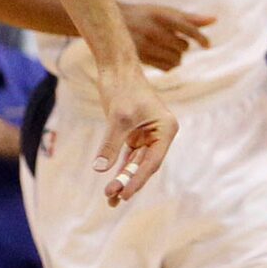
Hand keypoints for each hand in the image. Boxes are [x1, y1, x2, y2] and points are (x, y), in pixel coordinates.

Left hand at [89, 62, 177, 206]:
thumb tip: (100, 168)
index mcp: (166, 129)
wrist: (117, 68)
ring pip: (135, 163)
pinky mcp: (135, 134)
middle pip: (144, 165)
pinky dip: (119, 168)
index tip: (123, 193)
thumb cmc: (122, 88)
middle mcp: (160, 134)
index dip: (137, 179)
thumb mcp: (117, 118)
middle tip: (113, 198)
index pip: (152, 161)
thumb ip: (110, 144)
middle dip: (128, 182)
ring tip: (110, 199)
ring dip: (123, 179)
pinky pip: (128, 156)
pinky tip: (111, 184)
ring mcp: (148, 135)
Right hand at [122, 2, 213, 71]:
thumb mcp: (164, 12)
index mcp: (161, 15)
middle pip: (182, 46)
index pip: (187, 28)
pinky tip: (164, 59)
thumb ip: (189, 18)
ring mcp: (145, 45)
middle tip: (172, 40)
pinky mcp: (141, 58)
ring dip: (176, 56)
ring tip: (167, 50)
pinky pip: (167, 67)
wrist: (111, 22)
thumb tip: (215, 20)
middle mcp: (153, 30)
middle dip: (182, 45)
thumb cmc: (145, 16)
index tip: (207, 46)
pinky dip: (170, 65)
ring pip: (176, 58)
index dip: (200, 38)